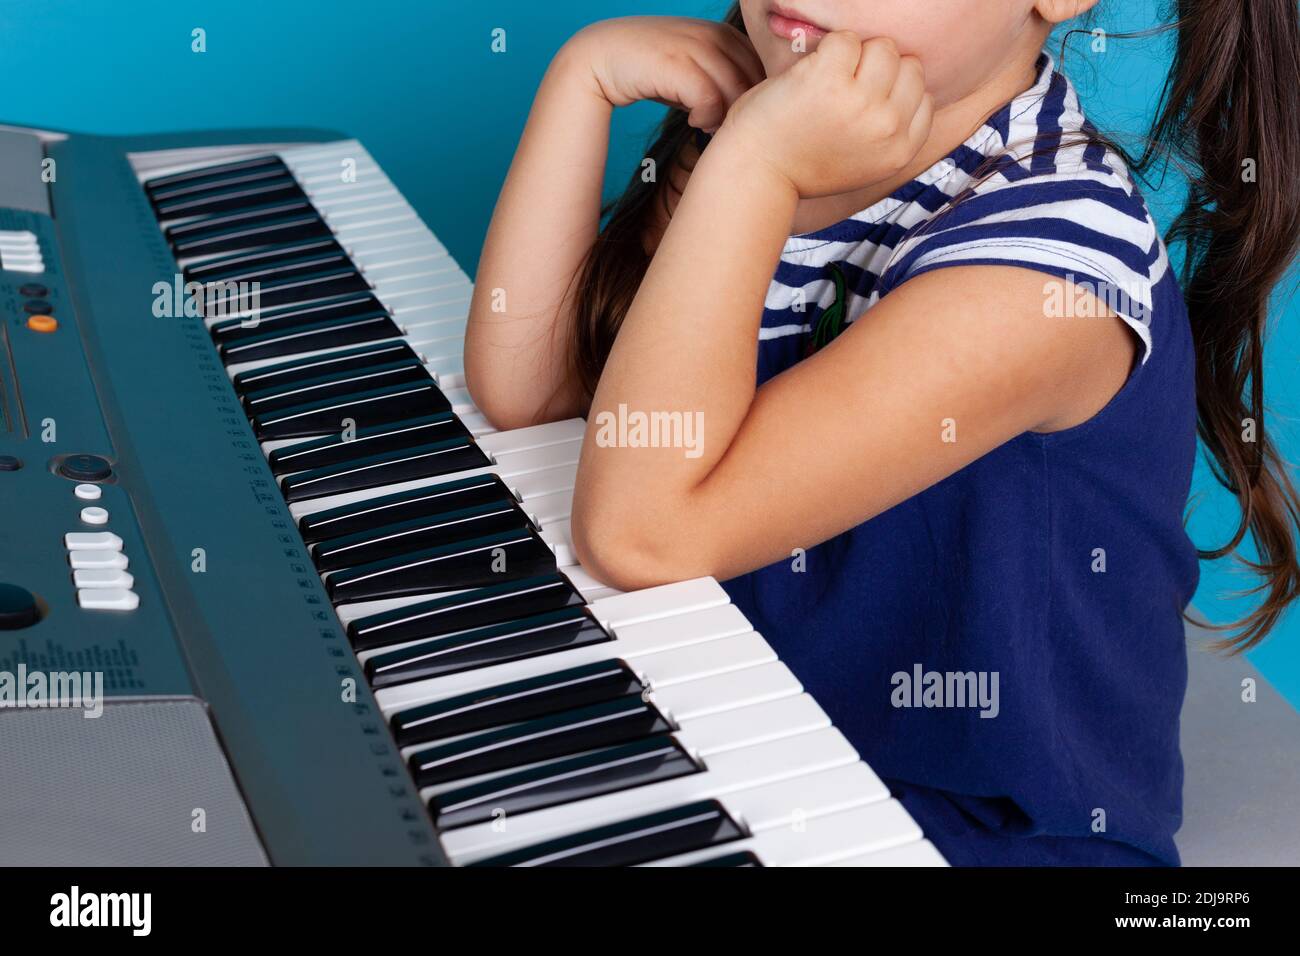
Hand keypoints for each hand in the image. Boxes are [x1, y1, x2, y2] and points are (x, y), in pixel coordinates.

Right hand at [564, 16, 764, 132]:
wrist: (601, 58)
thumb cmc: (649, 69)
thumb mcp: (691, 69)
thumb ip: (720, 81)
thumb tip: (747, 111)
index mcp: (723, 33)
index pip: (761, 69)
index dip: (755, 100)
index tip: (737, 120)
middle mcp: (713, 34)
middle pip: (753, 81)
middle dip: (744, 111)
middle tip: (723, 128)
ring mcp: (696, 46)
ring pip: (735, 91)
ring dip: (725, 117)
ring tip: (706, 126)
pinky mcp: (678, 63)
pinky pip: (711, 99)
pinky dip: (705, 117)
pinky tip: (692, 121)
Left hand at [720, 33, 932, 197]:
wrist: (757, 173)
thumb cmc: (804, 163)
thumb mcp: (865, 160)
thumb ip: (892, 130)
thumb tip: (912, 80)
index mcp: (901, 151)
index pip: (924, 96)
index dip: (892, 92)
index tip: (861, 106)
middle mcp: (888, 128)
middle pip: (908, 66)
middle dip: (877, 72)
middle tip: (840, 94)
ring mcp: (861, 103)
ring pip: (882, 47)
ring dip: (855, 57)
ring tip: (825, 84)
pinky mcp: (830, 80)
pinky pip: (845, 40)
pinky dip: (826, 50)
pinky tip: (808, 77)